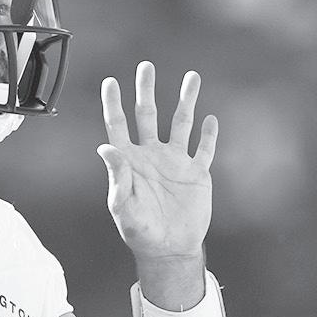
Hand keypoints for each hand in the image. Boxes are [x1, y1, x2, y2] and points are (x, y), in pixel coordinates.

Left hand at [99, 62, 218, 300]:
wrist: (169, 249)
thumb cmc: (140, 231)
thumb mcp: (123, 206)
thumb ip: (117, 176)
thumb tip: (106, 147)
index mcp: (130, 161)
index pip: (118, 125)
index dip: (113, 104)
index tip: (110, 81)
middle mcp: (152, 155)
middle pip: (148, 114)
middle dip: (146, 90)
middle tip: (146, 66)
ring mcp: (175, 162)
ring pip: (181, 123)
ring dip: (186, 100)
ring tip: (192, 77)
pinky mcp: (197, 173)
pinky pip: (204, 149)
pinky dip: (208, 134)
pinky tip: (210, 119)